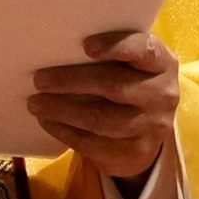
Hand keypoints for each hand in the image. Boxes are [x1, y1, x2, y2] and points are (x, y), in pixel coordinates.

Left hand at [27, 30, 178, 186]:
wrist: (148, 133)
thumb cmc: (131, 85)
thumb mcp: (132, 66)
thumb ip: (111, 56)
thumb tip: (58, 49)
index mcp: (163, 64)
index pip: (145, 50)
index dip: (116, 46)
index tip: (86, 46)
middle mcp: (162, 95)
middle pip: (114, 86)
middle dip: (72, 81)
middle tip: (39, 79)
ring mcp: (151, 126)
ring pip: (101, 119)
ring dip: (62, 110)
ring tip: (36, 103)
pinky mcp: (135, 152)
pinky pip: (94, 143)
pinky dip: (65, 131)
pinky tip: (47, 121)